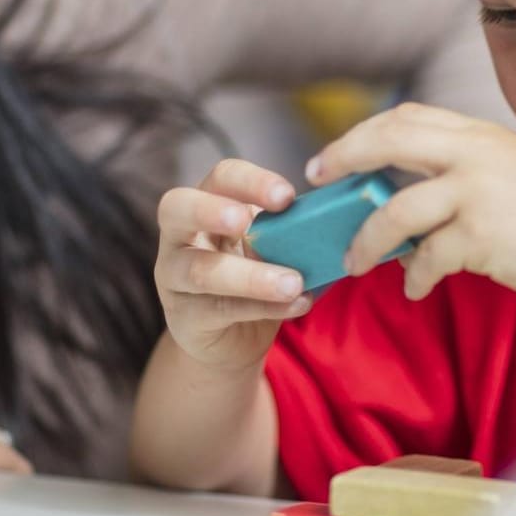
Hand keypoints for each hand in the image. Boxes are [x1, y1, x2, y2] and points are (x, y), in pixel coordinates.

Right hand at [155, 158, 311, 371]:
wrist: (232, 338)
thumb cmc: (255, 276)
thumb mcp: (271, 246)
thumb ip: (292, 231)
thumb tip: (342, 220)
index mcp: (206, 203)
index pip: (219, 177)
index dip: (250, 181)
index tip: (288, 196)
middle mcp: (180, 235)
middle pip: (175, 207)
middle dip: (211, 210)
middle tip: (245, 221)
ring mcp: (174, 277)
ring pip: (200, 270)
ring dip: (251, 276)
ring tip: (294, 282)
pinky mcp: (184, 318)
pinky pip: (220, 310)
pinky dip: (264, 308)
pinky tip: (298, 304)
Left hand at [309, 104, 515, 305]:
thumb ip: (475, 172)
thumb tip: (424, 198)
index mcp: (482, 135)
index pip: (407, 118)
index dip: (363, 134)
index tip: (336, 157)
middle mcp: (474, 155)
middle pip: (385, 142)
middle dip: (342, 161)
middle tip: (317, 188)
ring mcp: (475, 194)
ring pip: (393, 211)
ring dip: (365, 242)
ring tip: (356, 263)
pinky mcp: (481, 236)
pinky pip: (426, 259)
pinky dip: (414, 278)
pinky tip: (417, 290)